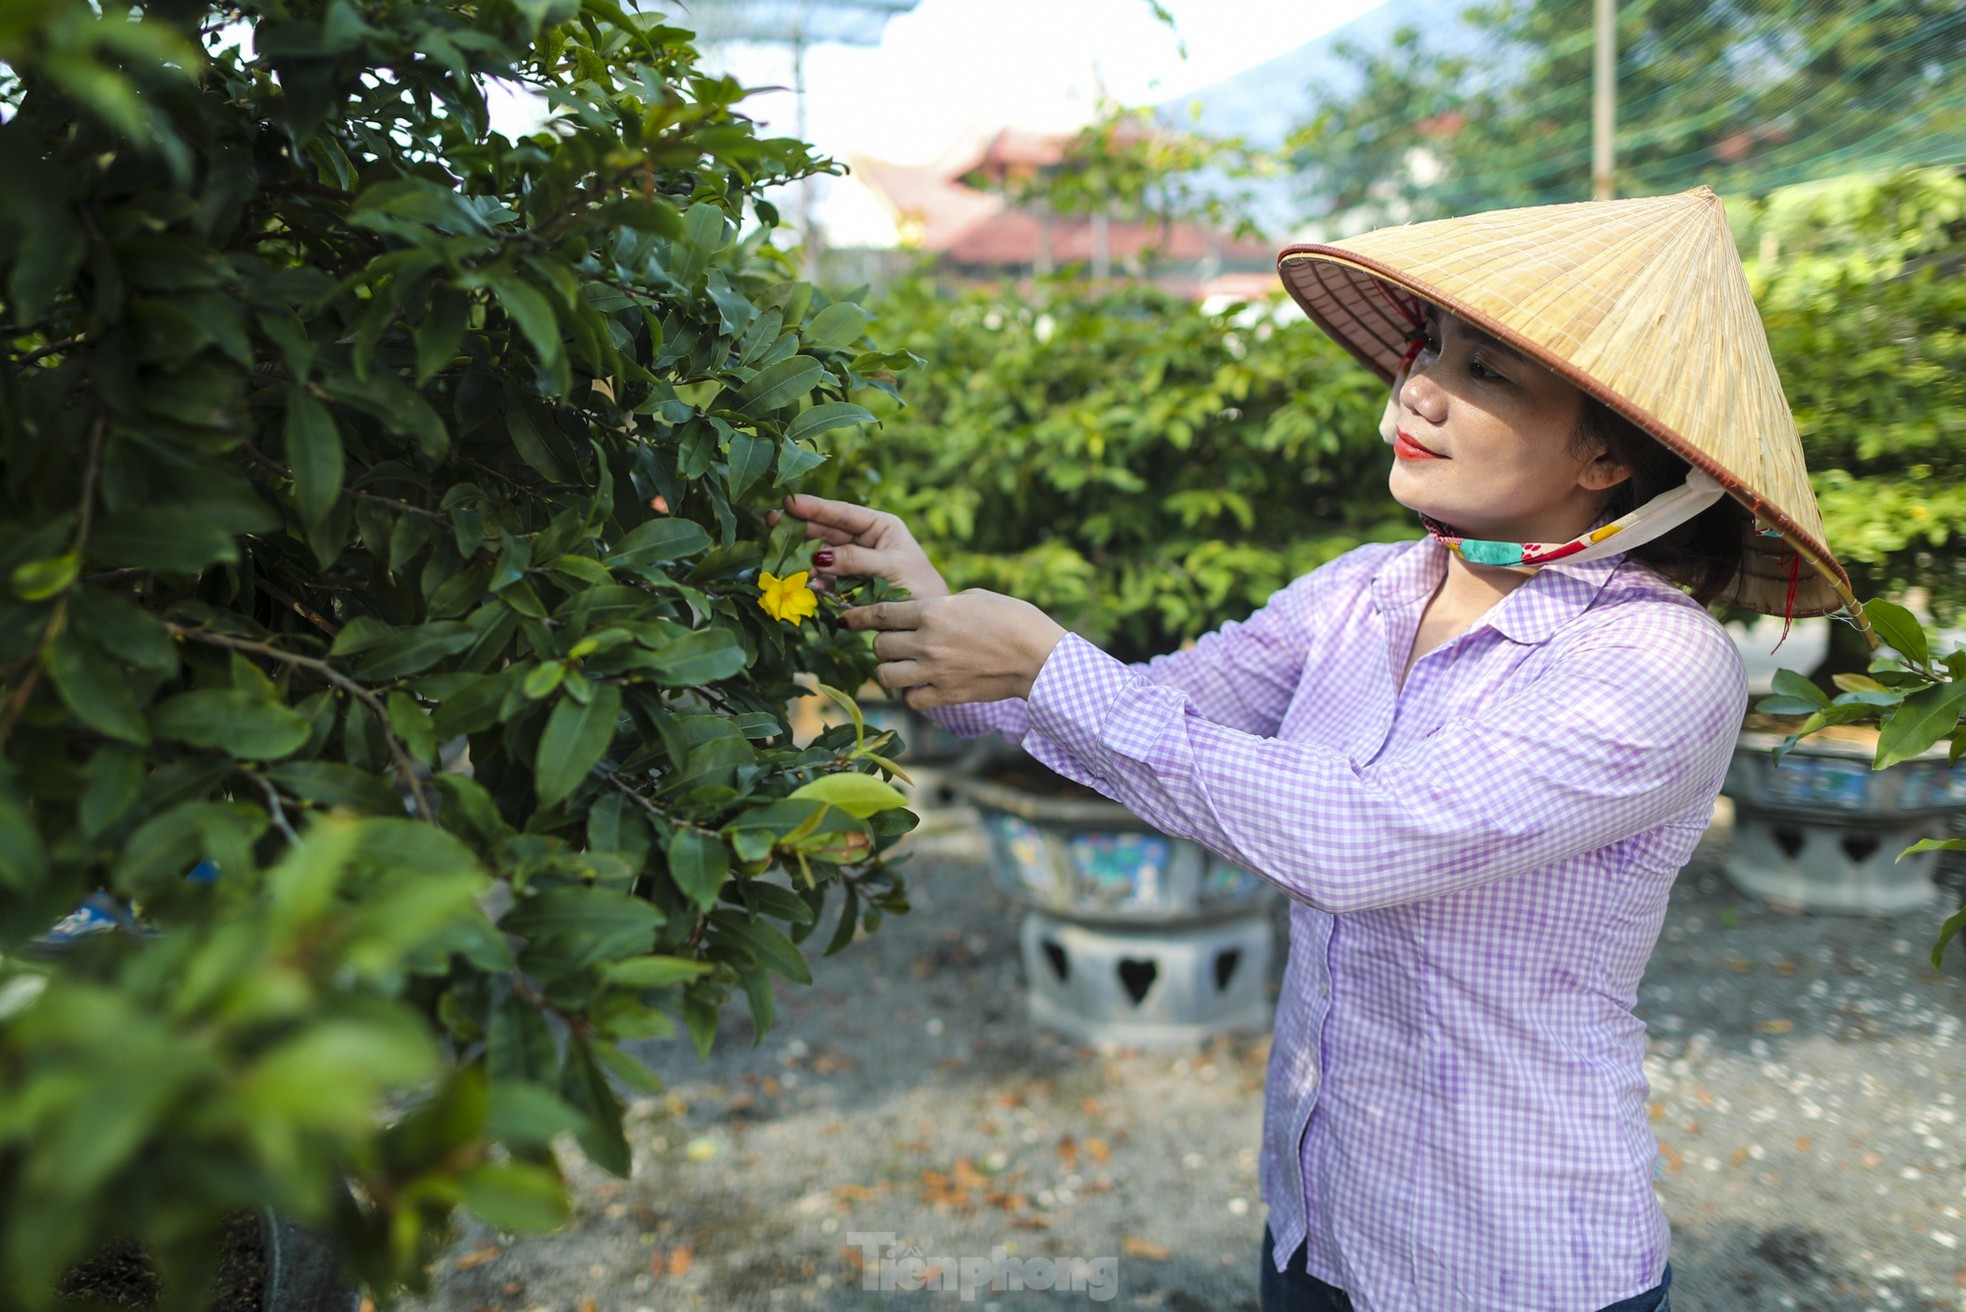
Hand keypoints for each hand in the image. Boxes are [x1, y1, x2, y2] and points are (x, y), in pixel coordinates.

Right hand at [769, 494, 949, 599]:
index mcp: (880, 526)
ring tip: (779, 555)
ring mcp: (855, 562)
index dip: (816, 508)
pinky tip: (801, 581)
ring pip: (822, 555)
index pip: (843, 513)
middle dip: (801, 528)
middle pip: (827, 531)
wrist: (929, 624)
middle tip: (772, 523)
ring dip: (802, 556)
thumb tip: (819, 557)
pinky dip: (812, 580)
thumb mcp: (891, 568)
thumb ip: (856, 560)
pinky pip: (825, 578)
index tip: (790, 502)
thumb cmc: (920, 587)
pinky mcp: (848, 585)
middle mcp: (866, 540)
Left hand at [840, 591, 1067, 708]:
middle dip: (882, 642)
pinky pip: (910, 699)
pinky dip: (912, 694)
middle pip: (880, 645)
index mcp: (933, 611)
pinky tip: (922, 686)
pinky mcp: (945, 696)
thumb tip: (924, 613)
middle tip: (895, 642)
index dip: (858, 617)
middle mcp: (927, 642)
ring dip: (890, 669)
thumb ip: (942, 605)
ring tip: (903, 666)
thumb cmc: (1013, 619)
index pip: (880, 614)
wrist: (1038, 656)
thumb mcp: (974, 598)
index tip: (846, 619)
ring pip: (886, 675)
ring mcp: (934, 672)